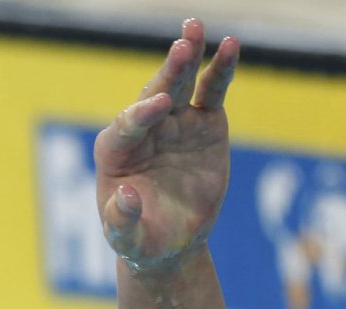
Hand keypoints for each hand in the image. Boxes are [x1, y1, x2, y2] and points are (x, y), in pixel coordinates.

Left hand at [95, 19, 237, 270]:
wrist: (170, 242)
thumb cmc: (142, 240)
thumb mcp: (126, 239)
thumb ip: (121, 221)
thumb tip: (126, 197)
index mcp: (115, 153)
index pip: (126, 126)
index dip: (141, 116)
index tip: (160, 107)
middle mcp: (143, 130)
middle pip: (153, 95)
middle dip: (166, 73)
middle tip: (181, 48)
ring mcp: (174, 123)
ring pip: (180, 85)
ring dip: (187, 59)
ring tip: (194, 29)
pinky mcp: (204, 123)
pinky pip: (212, 92)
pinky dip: (221, 70)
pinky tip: (230, 46)